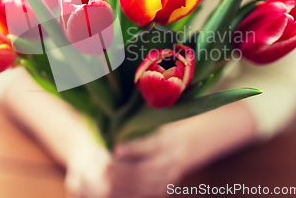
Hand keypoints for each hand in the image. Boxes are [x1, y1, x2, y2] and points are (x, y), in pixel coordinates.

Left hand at [64, 124, 188, 197]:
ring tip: (103, 179)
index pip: (152, 146)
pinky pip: (145, 194)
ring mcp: (168, 176)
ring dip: (122, 184)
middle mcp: (171, 160)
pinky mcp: (164, 187)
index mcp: (170, 140)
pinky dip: (128, 193)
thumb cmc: (169, 124)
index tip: (115, 149)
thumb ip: (144, 115)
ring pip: (144, 186)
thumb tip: (122, 107)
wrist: (193, 141)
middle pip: (145, 171)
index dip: (134, 149)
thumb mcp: (161, 117)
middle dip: (122, 171)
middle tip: (102, 167)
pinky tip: (112, 188)